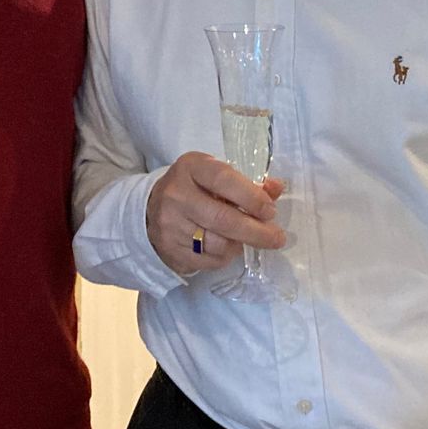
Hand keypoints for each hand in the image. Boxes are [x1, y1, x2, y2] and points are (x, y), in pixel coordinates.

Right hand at [146, 152, 285, 276]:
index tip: (270, 211)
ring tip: (246, 239)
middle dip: (256, 232)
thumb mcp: (215, 176)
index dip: (251, 197)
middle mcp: (176, 194)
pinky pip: (209, 260)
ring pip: (218, 244)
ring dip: (240, 245)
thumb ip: (247, 183)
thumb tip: (277, 189)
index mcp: (191, 168)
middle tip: (276, 238)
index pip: (224, 180)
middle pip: (223, 219)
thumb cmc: (193, 189)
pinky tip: (227, 247)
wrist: (150, 209)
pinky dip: (225, 257)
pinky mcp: (170, 249)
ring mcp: (170, 224)